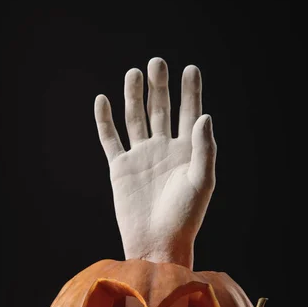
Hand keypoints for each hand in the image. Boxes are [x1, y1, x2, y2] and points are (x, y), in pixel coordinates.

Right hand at [94, 57, 216, 269]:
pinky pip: (111, 139)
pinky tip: (103, 100)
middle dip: (159, 87)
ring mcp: (141, 157)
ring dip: (134, 96)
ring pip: (136, 119)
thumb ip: (204, 148)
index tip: (191, 69)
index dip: (190, 92)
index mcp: (186, 151)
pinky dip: (105, 121)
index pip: (189, 113)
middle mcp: (163, 149)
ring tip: (135, 73)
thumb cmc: (185, 216)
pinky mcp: (121, 168)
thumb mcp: (201, 181)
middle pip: (160, 110)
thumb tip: (204, 115)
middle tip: (157, 63)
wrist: (157, 243)